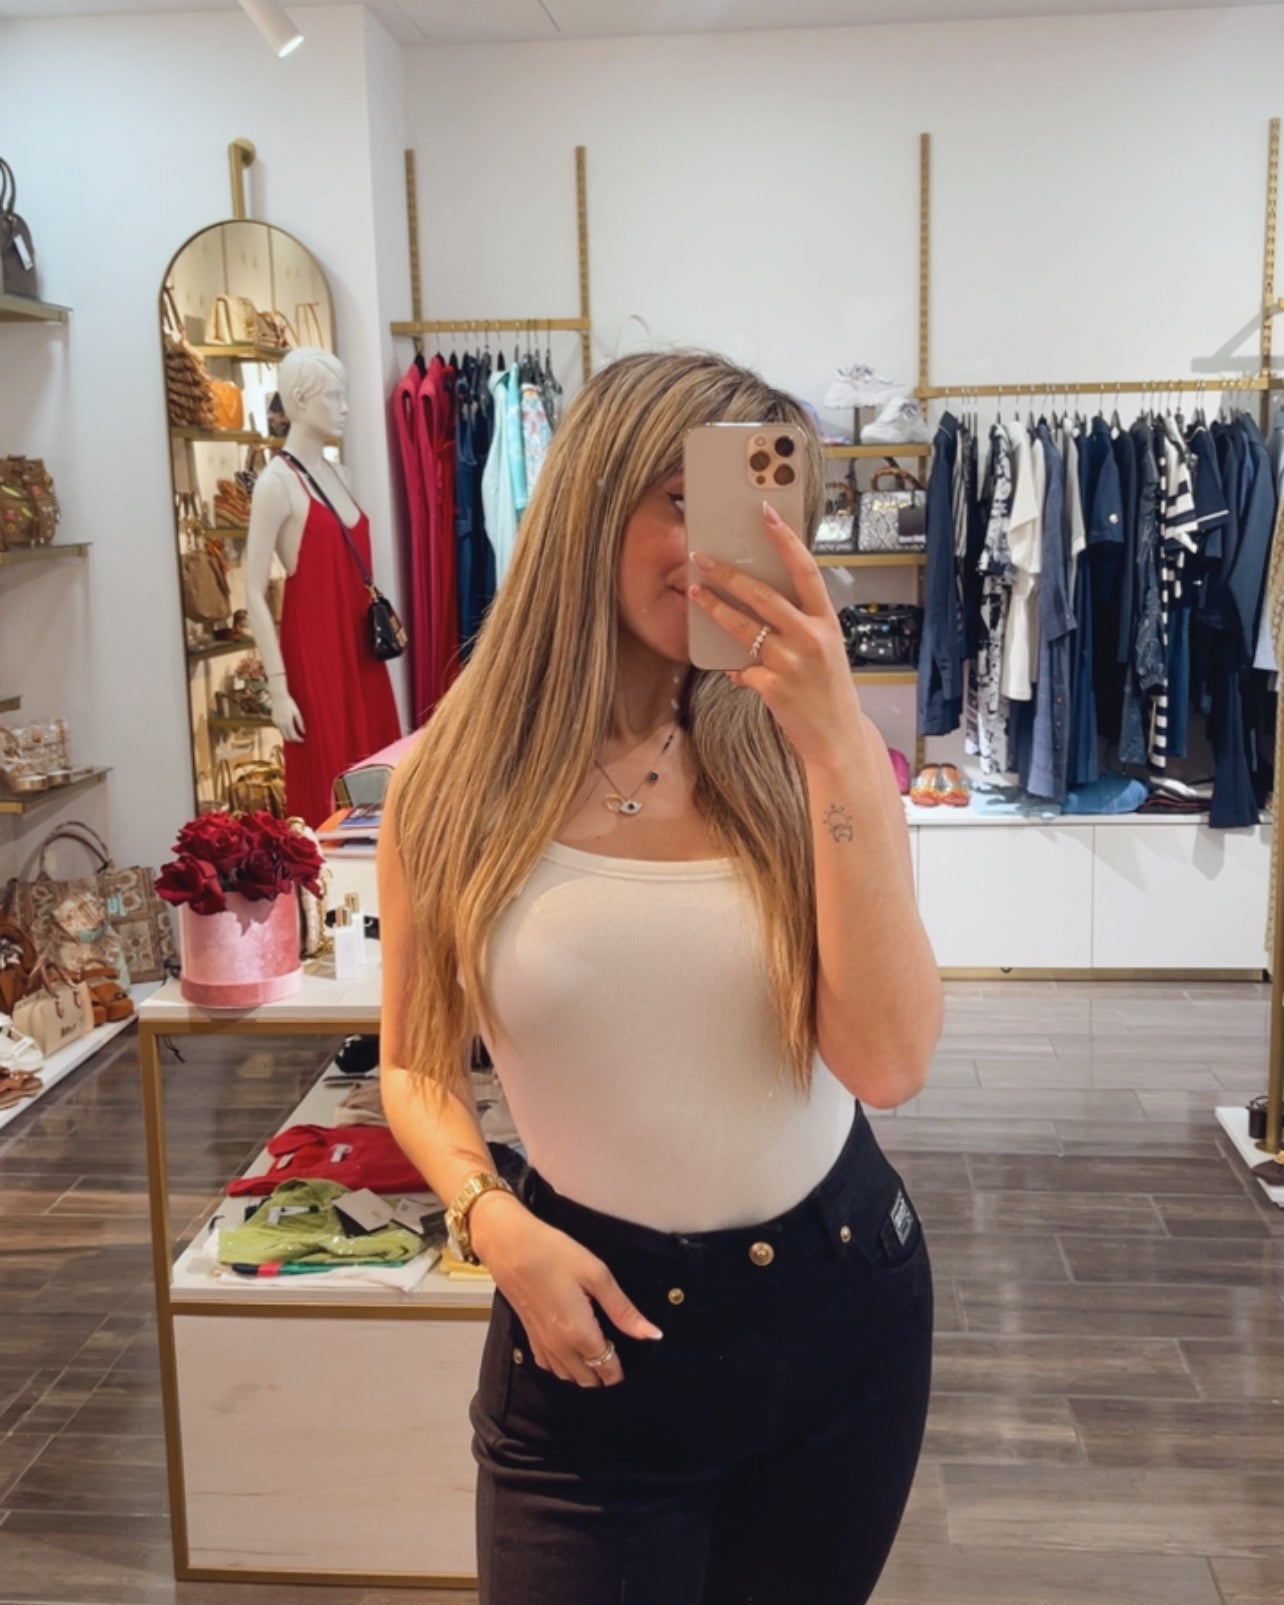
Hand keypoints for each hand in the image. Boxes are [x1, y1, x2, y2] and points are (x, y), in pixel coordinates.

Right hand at [268, 685, 305, 741]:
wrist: (278, 696)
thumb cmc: (289, 703)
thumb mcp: (297, 712)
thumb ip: (300, 723)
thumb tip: (304, 732)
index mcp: (288, 723)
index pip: (293, 736)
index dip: (298, 740)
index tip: (303, 740)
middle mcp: (281, 724)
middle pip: (287, 737)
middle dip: (293, 740)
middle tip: (299, 739)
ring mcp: (276, 723)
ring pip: (282, 734)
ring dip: (288, 736)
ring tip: (295, 734)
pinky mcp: (273, 720)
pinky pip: (279, 729)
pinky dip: (284, 731)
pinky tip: (288, 728)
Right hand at [471, 1195, 662, 1388]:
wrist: (509, 1245)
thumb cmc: (555, 1254)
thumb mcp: (596, 1275)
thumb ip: (623, 1310)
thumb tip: (652, 1335)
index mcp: (579, 1333)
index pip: (606, 1367)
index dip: (620, 1372)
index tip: (631, 1366)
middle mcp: (559, 1346)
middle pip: (587, 1379)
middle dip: (604, 1375)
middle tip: (617, 1356)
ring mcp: (541, 1343)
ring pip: (567, 1377)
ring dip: (584, 1373)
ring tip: (598, 1354)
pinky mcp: (529, 1336)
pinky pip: (549, 1366)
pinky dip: (564, 1367)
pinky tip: (571, 1351)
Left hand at [689, 502, 861, 766]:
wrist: (838, 738)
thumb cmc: (830, 690)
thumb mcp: (826, 650)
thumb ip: (801, 625)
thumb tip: (761, 602)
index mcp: (827, 622)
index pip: (805, 571)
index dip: (785, 540)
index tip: (766, 514)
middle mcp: (811, 638)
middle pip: (762, 595)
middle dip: (728, 574)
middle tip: (701, 557)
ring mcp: (791, 663)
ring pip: (743, 628)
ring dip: (714, 609)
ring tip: (694, 592)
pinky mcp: (772, 687)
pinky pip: (741, 669)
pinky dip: (735, 668)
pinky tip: (735, 671)